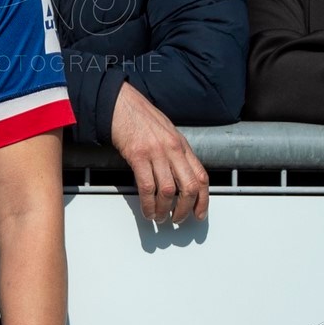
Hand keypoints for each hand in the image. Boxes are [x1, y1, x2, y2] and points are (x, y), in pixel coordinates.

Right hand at [110, 81, 207, 224]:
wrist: (120, 103)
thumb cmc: (141, 117)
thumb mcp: (167, 133)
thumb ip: (176, 154)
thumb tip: (180, 178)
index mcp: (182, 145)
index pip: (201, 177)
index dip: (203, 200)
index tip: (199, 214)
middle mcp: (173, 149)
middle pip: (188, 187)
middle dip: (184, 209)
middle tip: (177, 220)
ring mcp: (156, 152)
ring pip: (168, 191)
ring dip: (164, 210)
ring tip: (160, 218)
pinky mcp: (138, 155)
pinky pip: (147, 187)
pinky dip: (148, 204)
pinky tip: (147, 210)